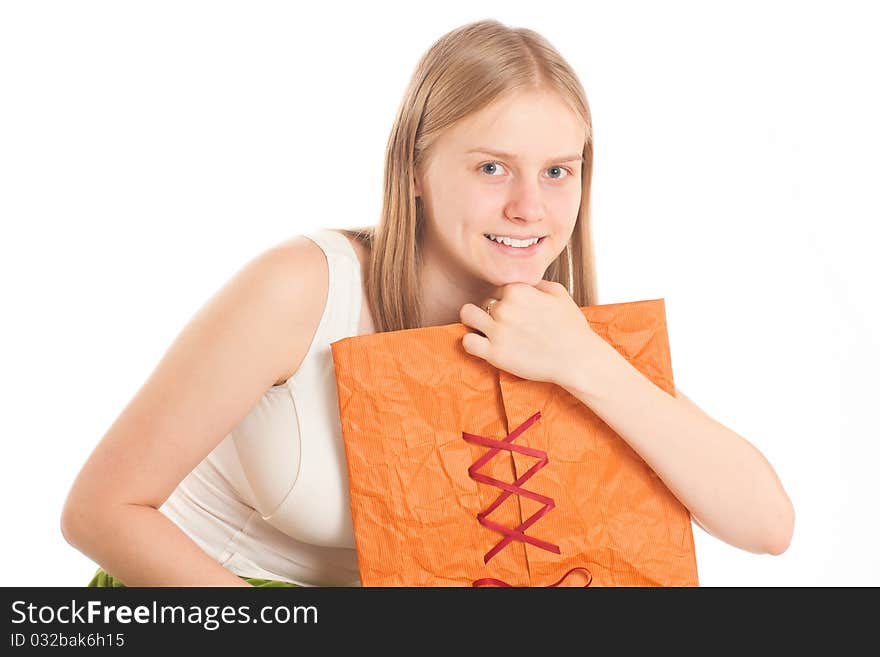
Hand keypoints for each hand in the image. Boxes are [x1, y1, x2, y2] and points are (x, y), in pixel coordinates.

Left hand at [459, 280, 605, 388]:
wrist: (577, 359)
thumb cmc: (571, 328)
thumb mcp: (559, 293)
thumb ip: (536, 284)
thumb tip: (524, 283)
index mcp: (518, 289)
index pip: (497, 289)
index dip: (504, 300)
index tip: (514, 312)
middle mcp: (504, 307)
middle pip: (483, 301)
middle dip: (491, 311)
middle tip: (504, 324)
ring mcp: (497, 330)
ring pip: (467, 315)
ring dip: (473, 320)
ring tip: (484, 330)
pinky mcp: (494, 353)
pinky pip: (467, 342)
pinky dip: (471, 342)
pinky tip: (483, 345)